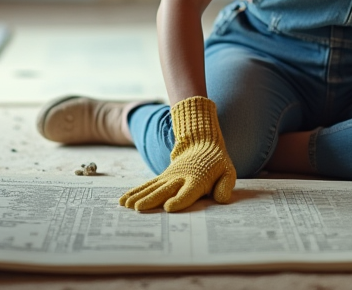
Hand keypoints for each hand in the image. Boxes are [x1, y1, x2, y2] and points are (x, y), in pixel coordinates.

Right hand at [119, 96, 236, 211]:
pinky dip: (135, 192)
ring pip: (152, 187)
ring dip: (139, 195)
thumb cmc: (217, 164)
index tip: (169, 207)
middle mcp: (180, 178)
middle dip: (152, 199)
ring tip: (127, 205)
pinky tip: (124, 200)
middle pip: (165, 190)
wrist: (201, 143)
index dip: (180, 200)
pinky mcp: (162, 177)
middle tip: (139, 208)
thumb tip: (221, 199)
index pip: (188, 192)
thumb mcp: (228, 173)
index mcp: (198, 180)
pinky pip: (147, 185)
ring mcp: (169, 177)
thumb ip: (225, 186)